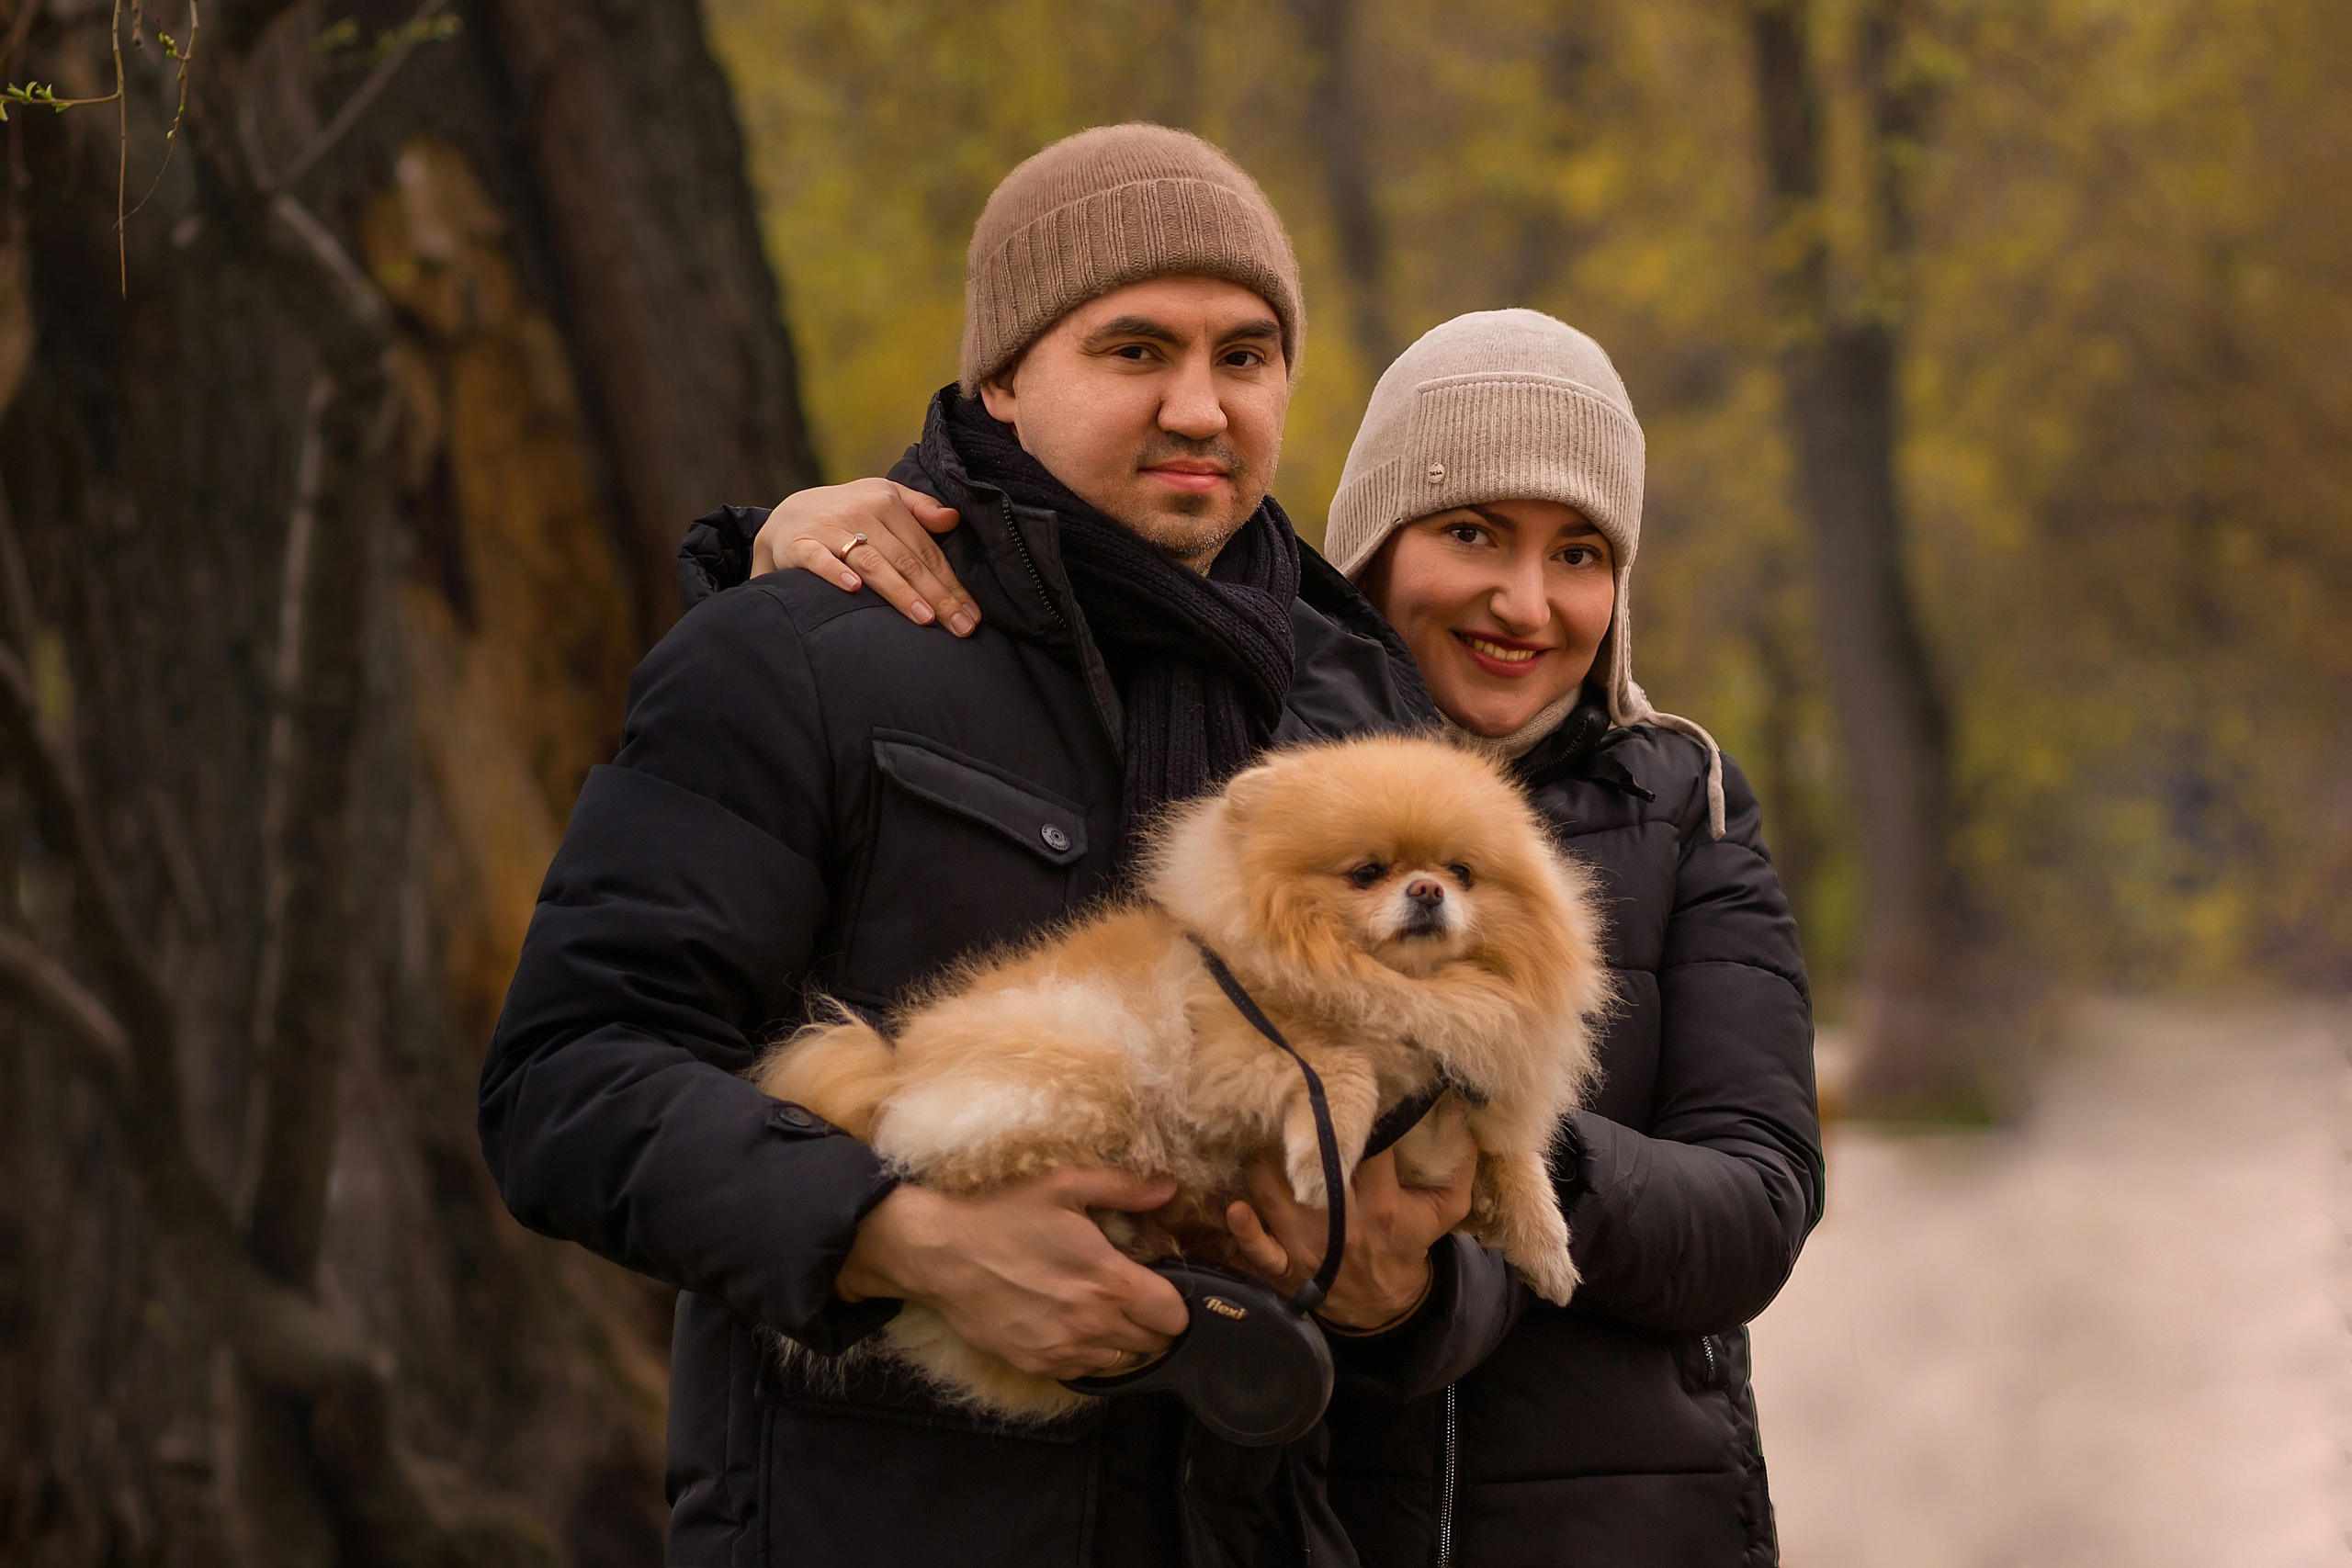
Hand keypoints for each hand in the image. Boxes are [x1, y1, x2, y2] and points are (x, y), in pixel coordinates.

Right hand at [752, 478, 979, 635]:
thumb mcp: (884, 497)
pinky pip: (818, 559)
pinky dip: (834, 572)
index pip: (926, 550)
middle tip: (960, 627)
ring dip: (899, 590)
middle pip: (905, 560)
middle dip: (937, 596)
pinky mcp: (799, 544)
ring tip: (924, 618)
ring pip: (871, 562)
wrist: (789, 513)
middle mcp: (860, 513)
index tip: (972, 614)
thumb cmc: (848, 511)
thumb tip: (953, 519)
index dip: (951, 583)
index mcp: (886, 504)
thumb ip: (920, 507)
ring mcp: (829, 528)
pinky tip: (854, 589)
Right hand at [836, 1167, 1187, 1378]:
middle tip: (1141, 1301)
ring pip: (1123, 1364)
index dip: (1177, 1303)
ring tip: (1110, 1316)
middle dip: (1157, 1325)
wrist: (941, 1253)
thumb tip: (1168, 1189)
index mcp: (1109, 1282)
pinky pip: (1084, 1374)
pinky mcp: (1036, 1365)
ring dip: (1127, 1344)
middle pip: (1156, 1345)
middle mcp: (1093, 1324)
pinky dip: (1092, 1357)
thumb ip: (1123, 1188)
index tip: (1164, 1288)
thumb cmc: (1003, 1214)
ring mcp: (1064, 1350)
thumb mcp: (1064, 1185)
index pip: (1174, 1316)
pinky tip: (1077, 1330)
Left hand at [1225, 1120, 1477, 1331]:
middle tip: (1289, 1098)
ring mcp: (1308, 1245)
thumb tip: (1462, 1111)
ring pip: (1275, 1195)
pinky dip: (1245, 1230)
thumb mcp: (1446, 1208)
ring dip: (1264, 1166)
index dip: (1357, 1118)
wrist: (1385, 1304)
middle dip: (1302, 1134)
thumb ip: (1460, 1162)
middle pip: (1315, 1169)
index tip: (1346, 1087)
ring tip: (1260, 1137)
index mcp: (1383, 1204)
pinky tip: (1236, 1207)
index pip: (1369, 1151)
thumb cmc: (1410, 1242)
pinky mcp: (1285, 1265)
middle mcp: (1342, 1223)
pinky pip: (1258, 1250)